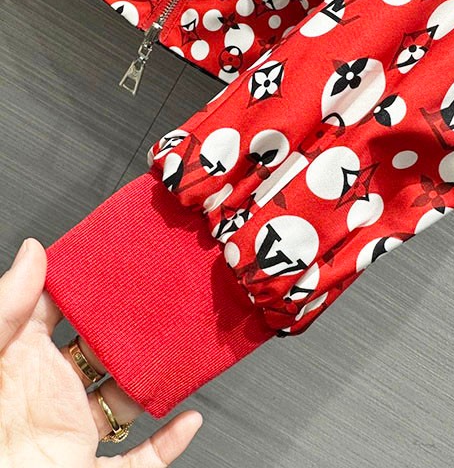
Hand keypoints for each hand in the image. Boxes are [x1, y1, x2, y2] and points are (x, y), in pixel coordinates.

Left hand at [0, 238, 202, 466]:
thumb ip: (6, 308)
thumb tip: (33, 253)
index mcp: (22, 364)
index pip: (62, 314)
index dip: (90, 290)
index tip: (120, 266)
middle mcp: (53, 396)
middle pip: (106, 352)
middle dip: (132, 331)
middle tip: (160, 303)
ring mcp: (75, 434)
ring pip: (129, 399)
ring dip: (155, 380)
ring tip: (178, 353)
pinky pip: (141, 461)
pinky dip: (169, 443)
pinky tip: (187, 421)